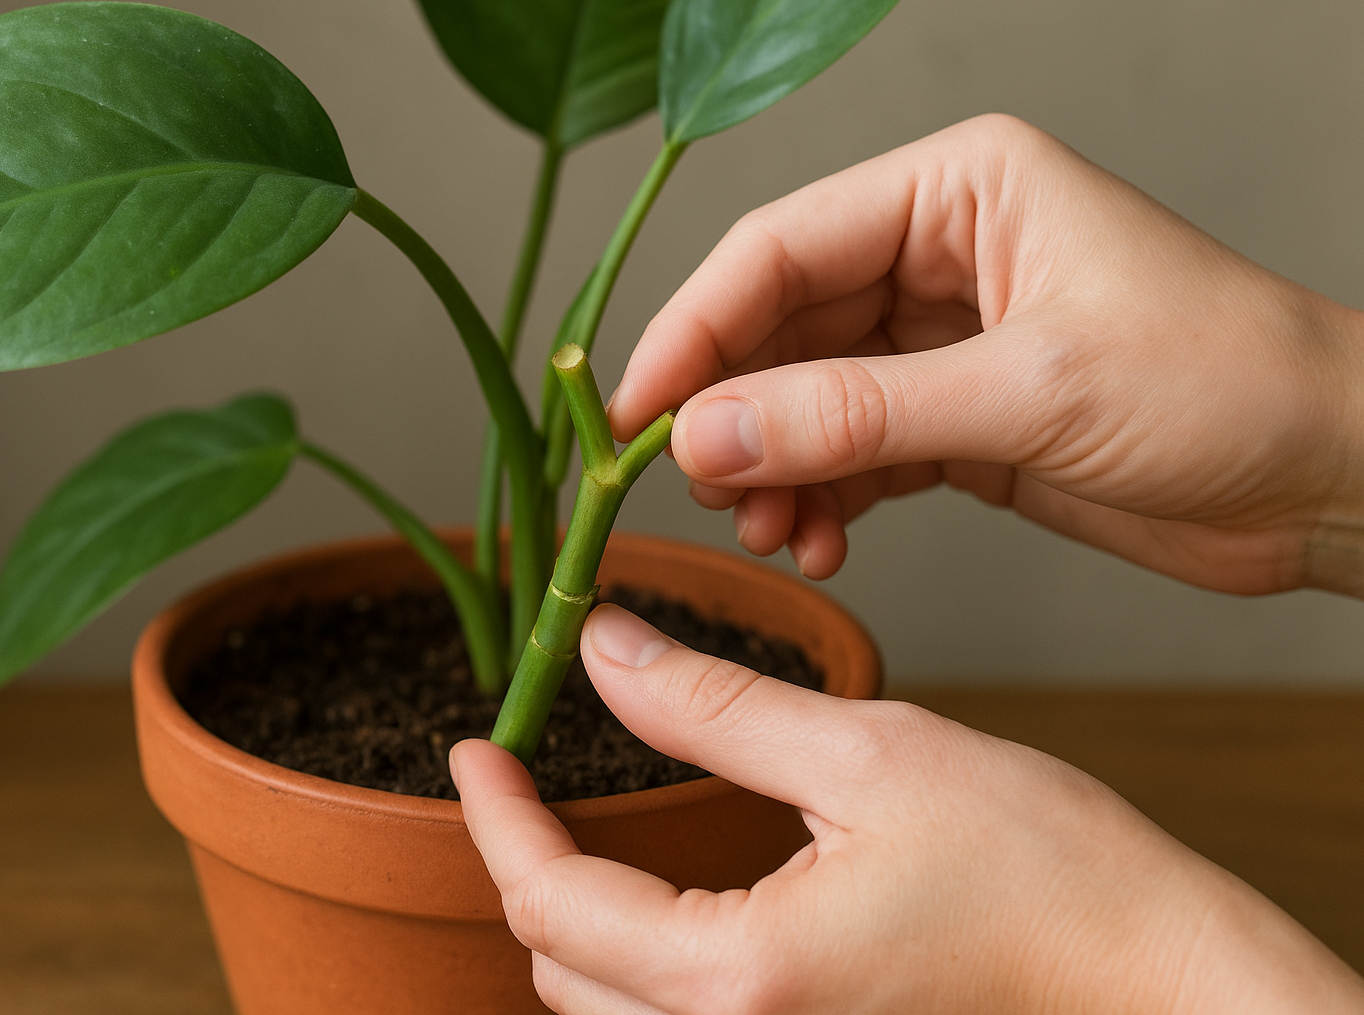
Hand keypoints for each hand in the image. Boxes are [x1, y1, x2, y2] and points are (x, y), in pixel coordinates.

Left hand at [452, 605, 1363, 1013]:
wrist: (1157, 979)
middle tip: (523, 773)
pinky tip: (660, 895)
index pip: (550, 900)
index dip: (496, 815)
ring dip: (574, 920)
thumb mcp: (868, 755)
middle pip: (559, 969)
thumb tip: (601, 651)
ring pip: (603, 1011)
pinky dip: (634, 961)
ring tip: (578, 825)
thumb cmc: (1048, 874)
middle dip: (527, 866)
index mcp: (739, 978)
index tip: (474, 747)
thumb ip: (715, 707)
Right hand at [607, 114, 1363, 596]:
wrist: (1331, 477)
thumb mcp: (1030, 393)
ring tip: (772, 534)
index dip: (694, 332)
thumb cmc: (1227, 387)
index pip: (779, 247)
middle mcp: (941, 252)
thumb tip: (707, 435)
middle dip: (734, 415)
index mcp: (958, 190)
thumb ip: (857, 415)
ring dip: (775, 470)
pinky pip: (854, 451)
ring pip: (809, 398)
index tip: (632, 414)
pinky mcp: (962, 417)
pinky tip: (820, 545)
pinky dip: (825, 499)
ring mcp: (947, 338)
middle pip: (781, 326)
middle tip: (697, 492)